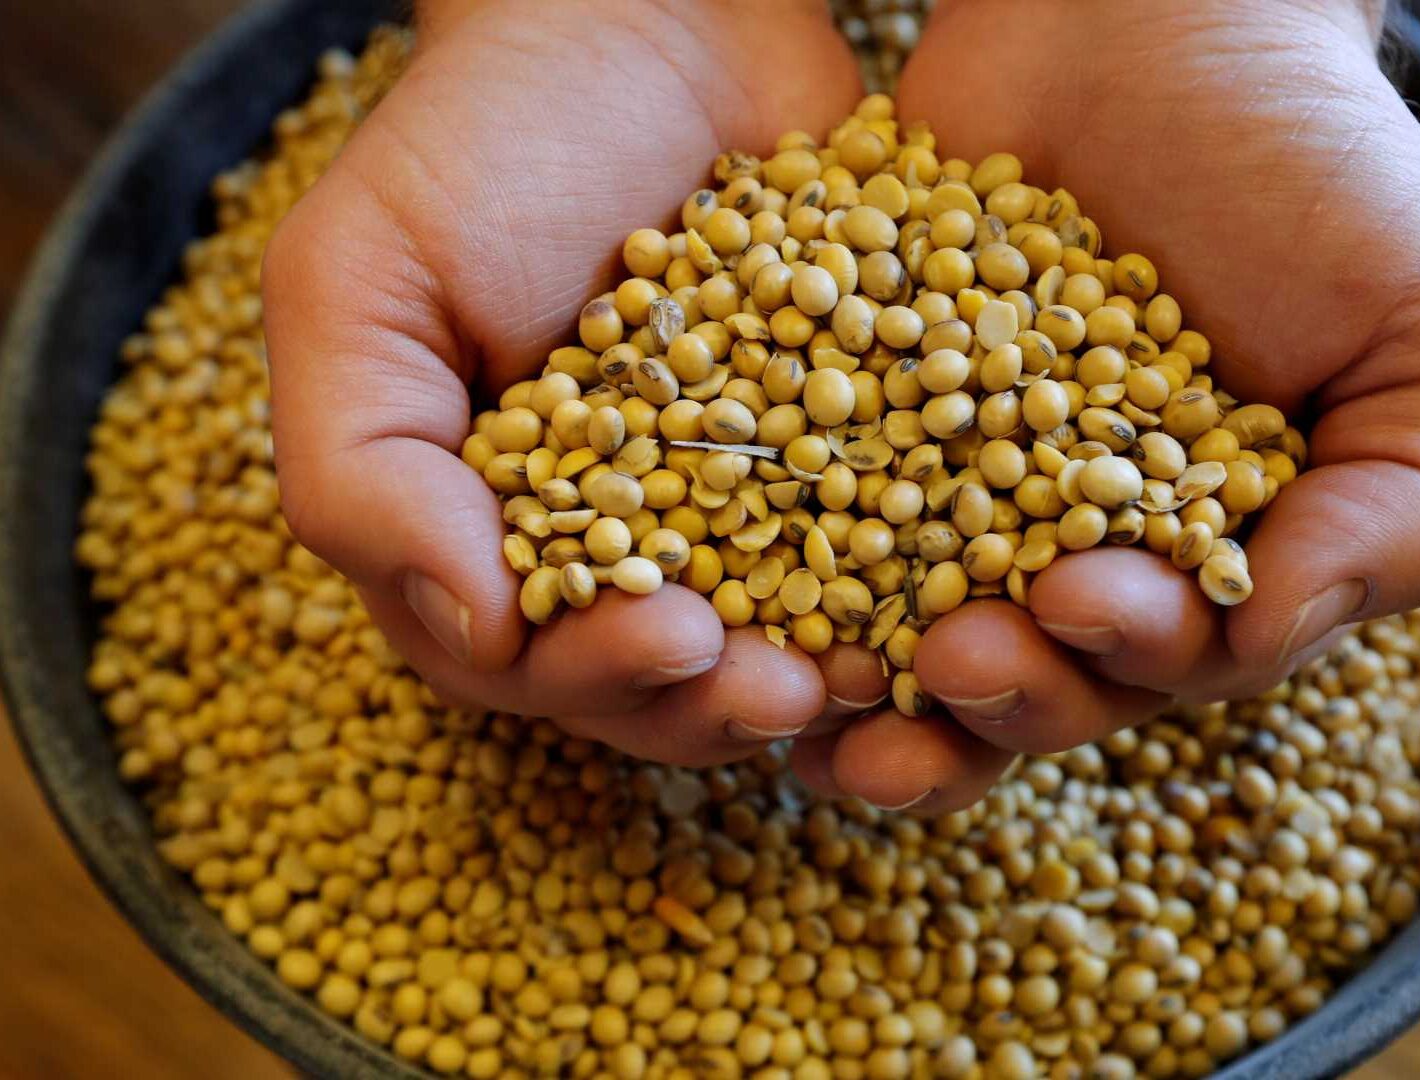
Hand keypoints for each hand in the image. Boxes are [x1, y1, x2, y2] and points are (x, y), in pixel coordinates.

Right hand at [263, 0, 882, 763]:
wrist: (647, 13)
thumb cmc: (480, 142)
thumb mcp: (359, 286)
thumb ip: (364, 470)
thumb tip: (470, 634)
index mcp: (491, 532)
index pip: (534, 659)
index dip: (603, 675)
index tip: (673, 641)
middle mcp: (620, 542)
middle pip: (664, 676)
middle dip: (723, 698)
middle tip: (786, 689)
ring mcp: (738, 503)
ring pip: (778, 637)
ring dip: (828, 672)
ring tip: (884, 671)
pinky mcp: (844, 450)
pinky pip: (886, 540)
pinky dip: (920, 580)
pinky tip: (965, 591)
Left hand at [790, 0, 1419, 810]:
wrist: (1158, 20)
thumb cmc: (1320, 172)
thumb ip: (1414, 506)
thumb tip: (1273, 629)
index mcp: (1198, 562)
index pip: (1161, 664)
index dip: (1123, 661)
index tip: (1087, 597)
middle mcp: (1064, 550)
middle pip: (1021, 675)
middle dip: (988, 693)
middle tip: (951, 658)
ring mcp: (944, 491)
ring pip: (895, 636)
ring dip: (861, 690)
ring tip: (821, 693)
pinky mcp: (847, 423)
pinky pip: (793, 513)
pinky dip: (762, 566)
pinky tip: (728, 595)